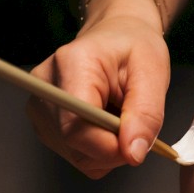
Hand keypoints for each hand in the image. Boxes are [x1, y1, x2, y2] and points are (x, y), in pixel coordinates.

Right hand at [27, 15, 170, 178]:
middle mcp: (45, 86)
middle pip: (76, 146)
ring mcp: (40, 106)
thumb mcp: (153, 72)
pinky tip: (105, 122)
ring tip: (118, 116)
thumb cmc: (134, 47)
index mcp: (72, 64)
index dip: (110, 148)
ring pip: (77, 156)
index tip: (138, 144)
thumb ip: (146, 114)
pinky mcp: (43, 122)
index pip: (77, 128)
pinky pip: (77, 156)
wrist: (116, 36)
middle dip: (115, 147)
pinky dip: (99, 148)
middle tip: (134, 121)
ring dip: (108, 148)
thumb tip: (133, 154)